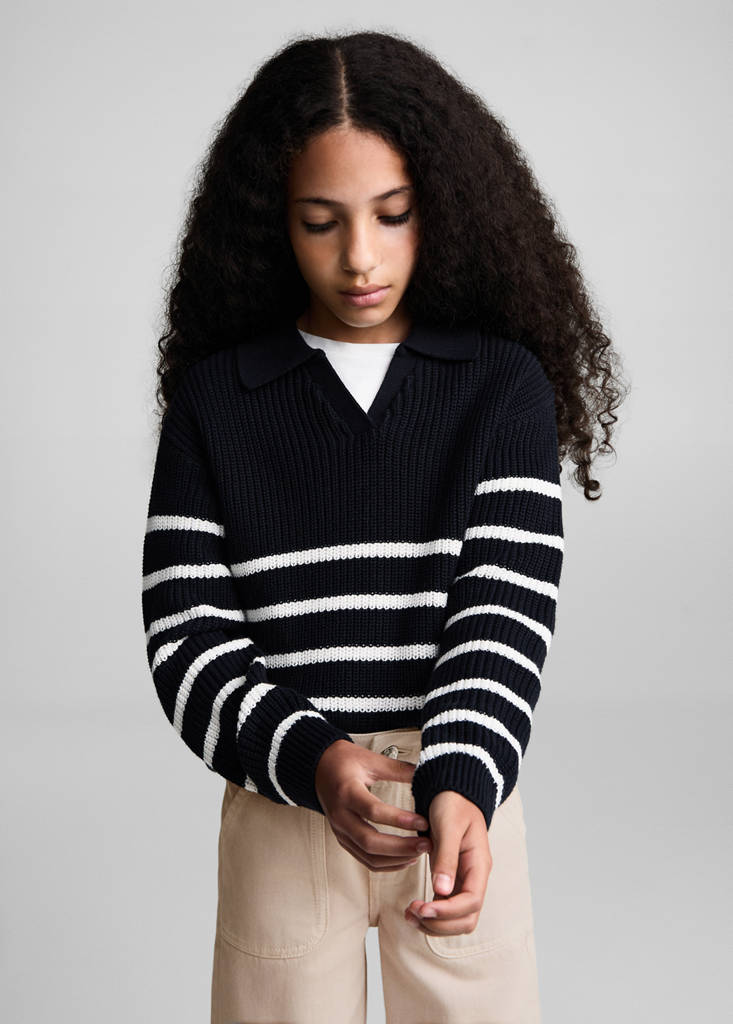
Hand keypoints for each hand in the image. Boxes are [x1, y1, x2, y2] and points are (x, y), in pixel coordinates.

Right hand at [315, 740, 433, 870]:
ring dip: (396, 859)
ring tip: (419, 852)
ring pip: (368, 856)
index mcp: (347, 792)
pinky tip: (405, 858)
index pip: (374, 811)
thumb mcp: (371, 759)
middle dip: (401, 847)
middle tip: (425, 844)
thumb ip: (398, 769)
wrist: (319, 768)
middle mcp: (341, 816)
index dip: (400, 820)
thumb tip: (425, 775)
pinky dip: (386, 864)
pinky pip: (364, 859)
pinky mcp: (343, 839)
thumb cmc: (343, 762)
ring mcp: (340, 831)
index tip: (423, 822)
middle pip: (370, 841)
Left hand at [403, 790, 490, 935]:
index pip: (472, 901)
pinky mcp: (451, 880)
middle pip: (467, 918)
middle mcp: (474, 877)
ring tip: (408, 914)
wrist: (453, 791)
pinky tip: (412, 909)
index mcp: (478, 864)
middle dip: (440, 923)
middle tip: (412, 913)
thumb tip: (441, 891)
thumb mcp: (448, 825)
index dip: (448, 912)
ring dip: (434, 923)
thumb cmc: (452, 803)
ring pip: (457, 919)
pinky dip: (430, 915)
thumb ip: (446, 857)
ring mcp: (463, 881)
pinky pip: (445, 908)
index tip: (422, 908)